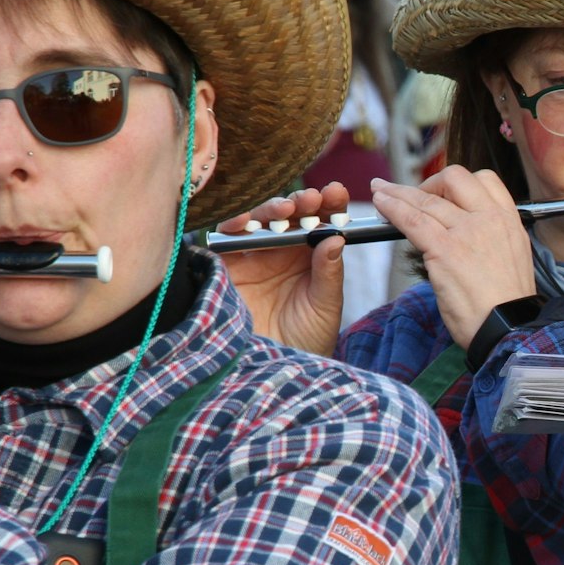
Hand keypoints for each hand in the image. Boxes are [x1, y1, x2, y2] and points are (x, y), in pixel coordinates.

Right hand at [215, 183, 347, 355]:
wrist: (273, 371)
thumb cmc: (307, 340)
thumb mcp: (325, 306)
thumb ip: (329, 272)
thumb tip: (336, 237)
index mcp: (310, 256)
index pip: (320, 221)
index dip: (327, 205)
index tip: (336, 193)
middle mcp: (281, 251)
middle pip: (289, 215)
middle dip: (300, 201)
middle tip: (311, 199)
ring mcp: (254, 257)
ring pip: (259, 220)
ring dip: (271, 208)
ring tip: (287, 208)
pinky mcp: (227, 267)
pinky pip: (226, 238)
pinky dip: (234, 224)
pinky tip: (247, 221)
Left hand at [371, 168, 533, 349]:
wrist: (508, 328)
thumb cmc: (506, 305)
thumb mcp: (512, 258)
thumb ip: (490, 238)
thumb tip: (461, 234)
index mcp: (509, 220)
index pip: (485, 180)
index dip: (458, 182)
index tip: (442, 192)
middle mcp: (490, 218)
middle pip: (455, 178)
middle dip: (429, 183)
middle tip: (414, 196)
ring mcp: (467, 231)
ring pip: (426, 199)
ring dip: (398, 192)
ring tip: (381, 190)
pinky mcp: (445, 249)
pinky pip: (412, 219)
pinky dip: (392, 207)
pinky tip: (381, 204)